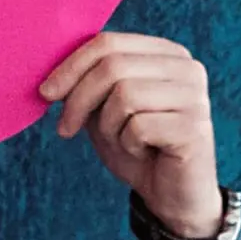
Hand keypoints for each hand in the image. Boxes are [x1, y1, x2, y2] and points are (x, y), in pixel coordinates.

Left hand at [35, 32, 222, 239]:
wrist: (172, 197)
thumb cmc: (138, 150)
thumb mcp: (105, 112)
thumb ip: (87, 86)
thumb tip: (52, 76)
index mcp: (166, 54)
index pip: (109, 42)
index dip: (71, 66)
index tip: (46, 93)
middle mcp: (186, 68)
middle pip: (113, 66)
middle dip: (79, 99)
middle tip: (65, 128)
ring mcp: (194, 96)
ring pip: (125, 95)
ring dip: (108, 127)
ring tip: (120, 142)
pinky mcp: (194, 127)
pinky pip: (139, 127)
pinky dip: (127, 145)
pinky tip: (142, 153)